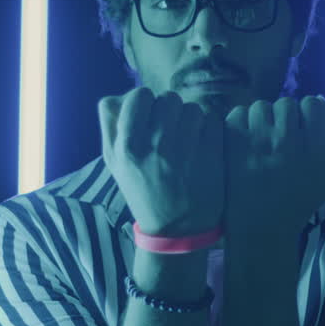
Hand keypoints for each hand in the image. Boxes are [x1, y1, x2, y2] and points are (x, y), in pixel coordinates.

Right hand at [98, 86, 225, 235]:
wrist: (176, 230)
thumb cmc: (142, 190)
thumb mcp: (114, 162)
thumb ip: (112, 125)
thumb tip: (123, 95)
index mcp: (127, 147)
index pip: (138, 95)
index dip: (146, 101)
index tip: (150, 115)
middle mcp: (154, 146)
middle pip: (167, 98)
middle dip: (170, 109)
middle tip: (170, 129)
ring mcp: (185, 151)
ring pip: (192, 107)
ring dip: (191, 118)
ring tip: (187, 138)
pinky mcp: (211, 155)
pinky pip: (212, 121)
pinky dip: (209, 129)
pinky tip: (203, 144)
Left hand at [222, 95, 324, 243]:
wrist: (262, 228)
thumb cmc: (300, 200)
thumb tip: (323, 101)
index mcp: (315, 149)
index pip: (314, 104)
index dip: (309, 114)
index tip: (303, 131)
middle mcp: (287, 141)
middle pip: (287, 103)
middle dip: (285, 117)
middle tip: (281, 138)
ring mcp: (258, 141)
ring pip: (262, 106)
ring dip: (263, 119)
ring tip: (262, 141)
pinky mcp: (233, 144)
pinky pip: (239, 113)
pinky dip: (241, 123)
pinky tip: (245, 142)